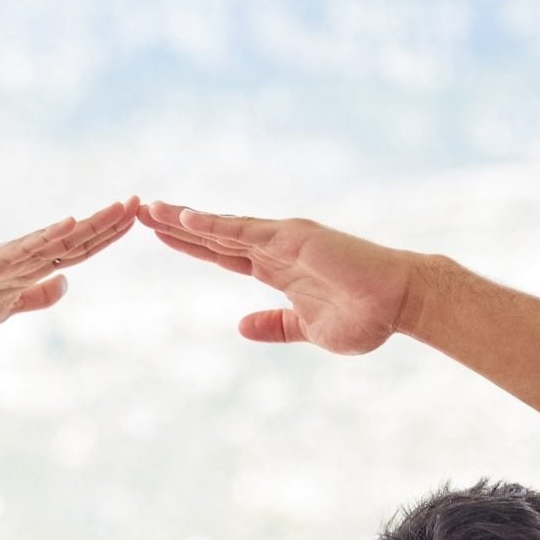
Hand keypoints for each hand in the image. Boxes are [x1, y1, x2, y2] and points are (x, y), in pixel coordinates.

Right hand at [0, 200, 137, 337]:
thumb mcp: (12, 308)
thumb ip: (38, 296)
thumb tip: (66, 283)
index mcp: (32, 268)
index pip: (78, 250)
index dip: (106, 236)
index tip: (133, 220)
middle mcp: (26, 257)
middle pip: (75, 239)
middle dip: (107, 223)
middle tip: (138, 202)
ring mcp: (10, 258)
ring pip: (58, 239)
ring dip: (89, 224)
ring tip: (118, 208)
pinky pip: (25, 249)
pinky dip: (48, 235)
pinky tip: (70, 223)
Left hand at [140, 199, 419, 354]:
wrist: (399, 304)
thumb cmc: (364, 317)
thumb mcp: (307, 330)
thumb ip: (274, 327)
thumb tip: (240, 327)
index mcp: (276, 270)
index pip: (222, 254)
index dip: (190, 245)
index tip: (159, 236)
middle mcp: (275, 249)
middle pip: (214, 234)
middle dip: (176, 225)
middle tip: (139, 212)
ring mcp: (283, 241)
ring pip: (222, 227)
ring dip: (185, 219)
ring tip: (151, 209)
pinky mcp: (294, 240)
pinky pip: (245, 231)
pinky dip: (214, 224)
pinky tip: (185, 218)